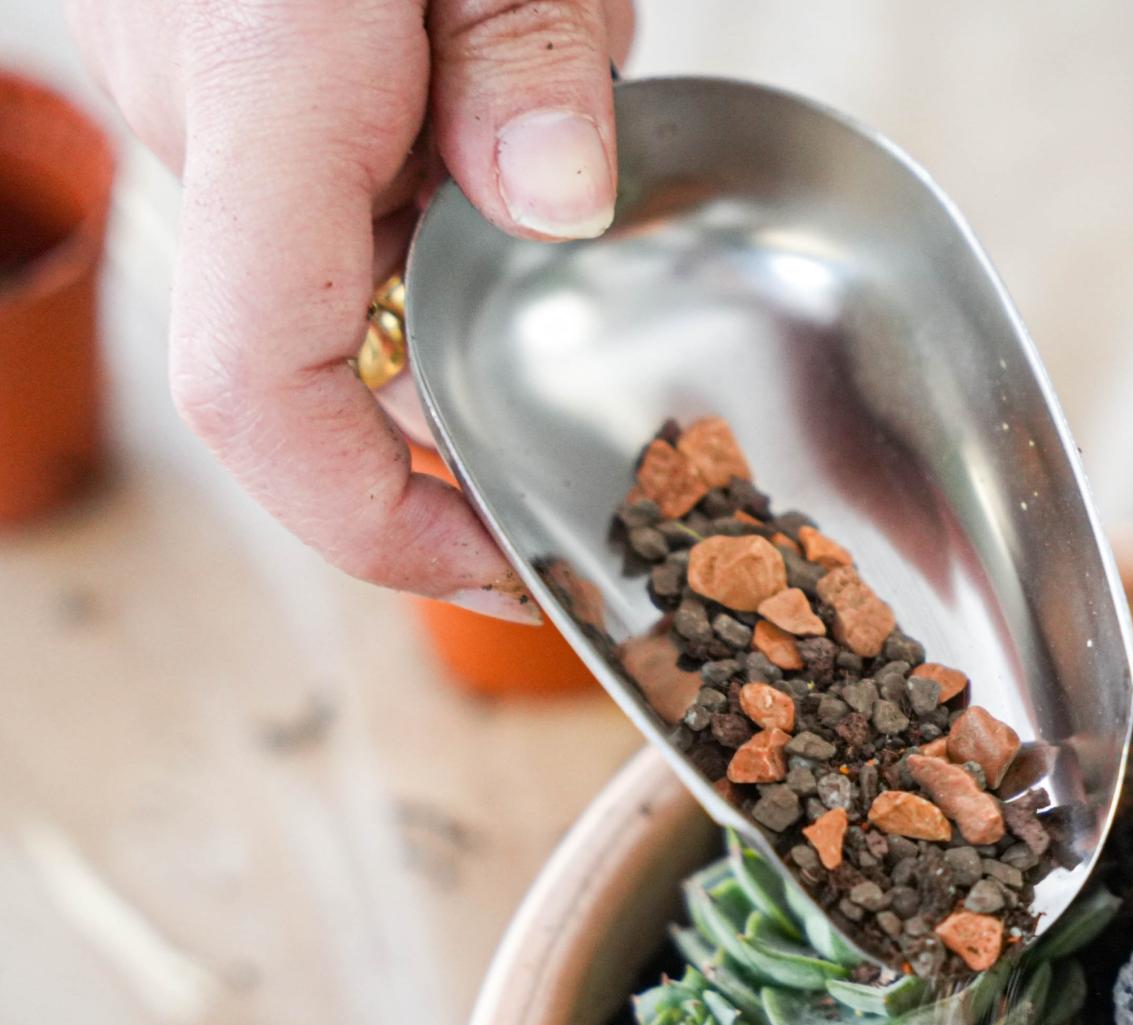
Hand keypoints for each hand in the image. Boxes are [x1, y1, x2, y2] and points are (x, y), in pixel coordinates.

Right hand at [71, 0, 636, 618]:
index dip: (380, 528)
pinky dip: (458, 158)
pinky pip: (358, 177)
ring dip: (493, 224)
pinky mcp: (245, 77)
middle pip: (344, 342)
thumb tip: (553, 204)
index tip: (506, 565)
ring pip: (369, 253)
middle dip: (490, 340)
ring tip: (566, 72)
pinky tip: (521, 49)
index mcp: (260, 107)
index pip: (268, 405)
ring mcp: (211, 103)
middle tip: (620, 318)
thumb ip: (522, 52)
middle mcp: (213, 130)